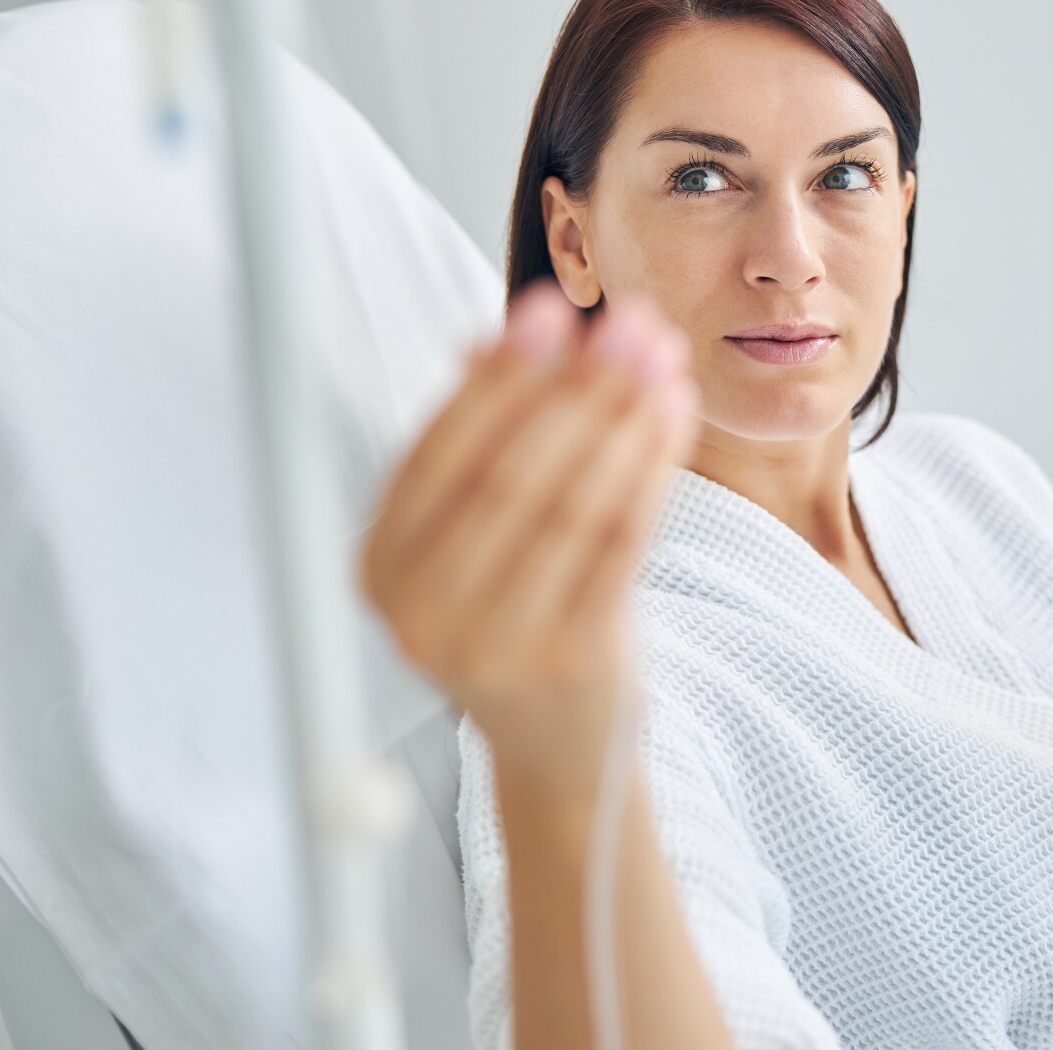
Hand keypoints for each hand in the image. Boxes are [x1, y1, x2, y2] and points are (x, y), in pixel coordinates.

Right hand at [358, 277, 699, 802]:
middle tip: (628, 326)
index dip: (498, 375)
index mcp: (379, 567)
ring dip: (624, 418)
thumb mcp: (476, 533)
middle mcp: (421, 611)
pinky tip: (672, 416)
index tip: (548, 310)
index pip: (439, 452)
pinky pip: (620, 542)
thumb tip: (512, 332)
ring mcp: (493, 644)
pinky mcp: (570, 659)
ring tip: (661, 359)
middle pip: (508, 473)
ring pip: (571, 505)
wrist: (558, 743)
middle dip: (576, 387)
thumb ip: (483, 438)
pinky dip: (650, 468)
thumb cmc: (516, 612)